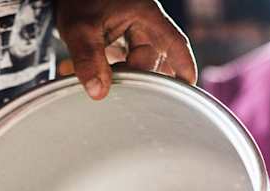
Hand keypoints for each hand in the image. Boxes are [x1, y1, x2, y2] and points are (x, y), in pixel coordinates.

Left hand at [56, 0, 196, 99]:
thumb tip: (99, 92)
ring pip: (136, 62)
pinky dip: (111, 71)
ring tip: (105, 84)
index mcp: (145, 15)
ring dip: (123, 76)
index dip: (184, 64)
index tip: (189, 86)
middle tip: (127, 95)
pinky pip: (120, 60)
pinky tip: (94, 78)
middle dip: (140, 78)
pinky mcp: (115, 37)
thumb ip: (88, 59)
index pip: (174, 42)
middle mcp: (141, 23)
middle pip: (153, 58)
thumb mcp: (80, 28)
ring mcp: (129, 30)